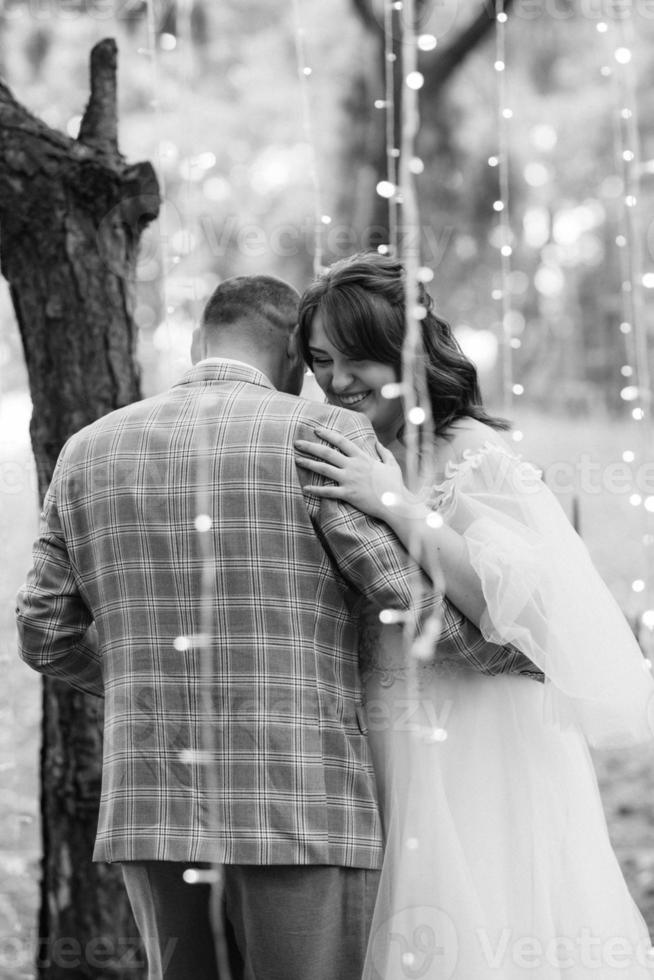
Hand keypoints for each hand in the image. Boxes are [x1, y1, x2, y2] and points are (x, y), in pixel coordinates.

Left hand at [295, 426, 416, 520]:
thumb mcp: (392, 464)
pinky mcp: (348, 494)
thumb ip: (383, 452)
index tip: (316, 430)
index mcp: (362, 457)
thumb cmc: (395, 485)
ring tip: (296, 460)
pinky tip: (305, 489)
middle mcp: (353, 466)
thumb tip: (377, 442)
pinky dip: (316, 491)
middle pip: (327, 452)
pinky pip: (328, 491)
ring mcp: (350, 480)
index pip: (341, 441)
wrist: (396, 503)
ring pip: (324, 469)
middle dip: (310, 446)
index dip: (327, 434)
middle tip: (297, 443)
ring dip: (308, 463)